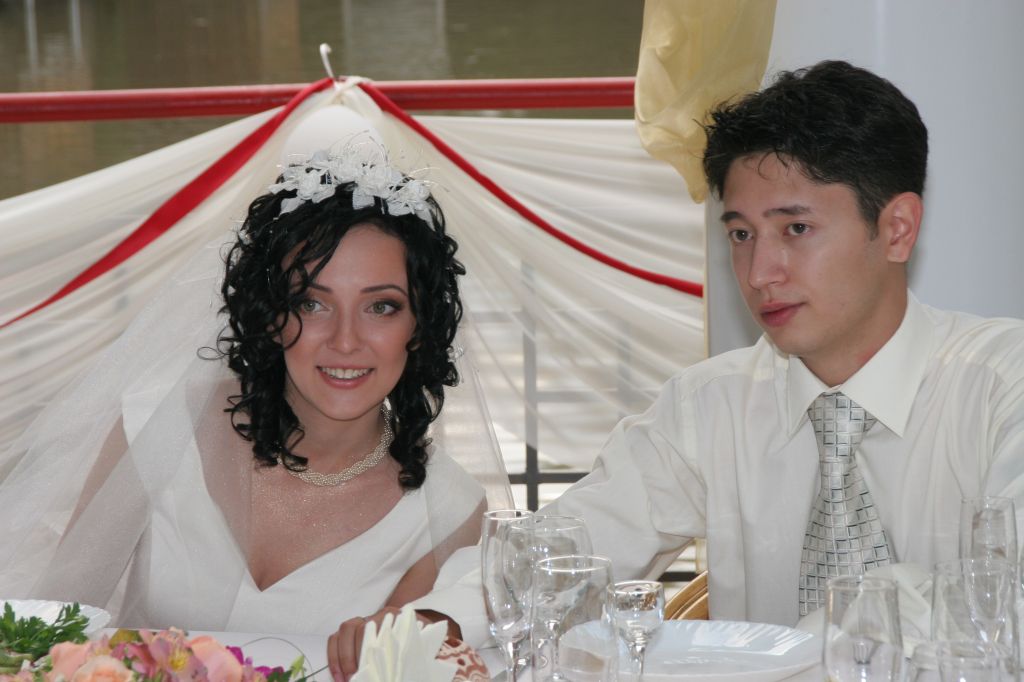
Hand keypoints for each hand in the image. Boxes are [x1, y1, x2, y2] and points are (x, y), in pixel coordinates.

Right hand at [327, 608, 461, 681]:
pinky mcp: (350, 630)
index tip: (373, 671)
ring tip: (346, 680)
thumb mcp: (425, 643)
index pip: (384, 630)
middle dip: (356, 656)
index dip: (377, 649)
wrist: (413, 626)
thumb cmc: (418, 640)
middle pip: (362, 629)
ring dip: (343, 657)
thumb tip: (438, 667)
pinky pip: (335, 638)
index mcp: (398, 618)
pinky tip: (337, 676)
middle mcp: (378, 616)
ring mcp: (362, 620)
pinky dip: (333, 656)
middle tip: (355, 679)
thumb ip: (428, 647)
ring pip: (346, 630)